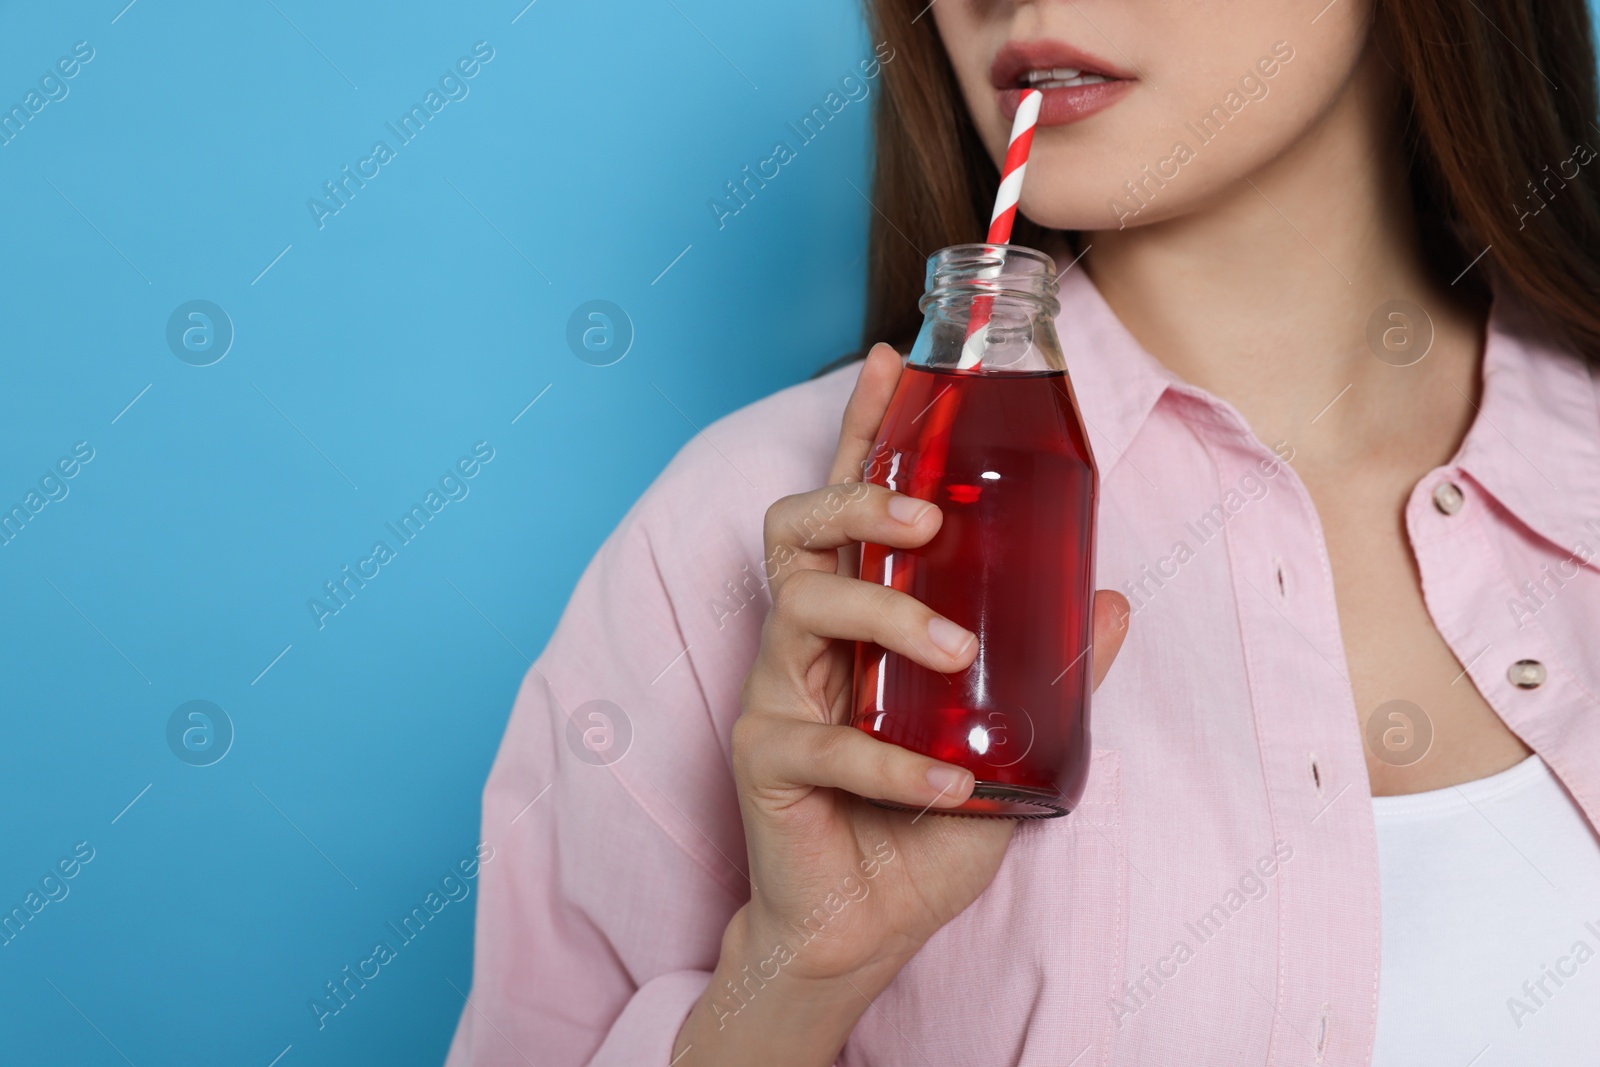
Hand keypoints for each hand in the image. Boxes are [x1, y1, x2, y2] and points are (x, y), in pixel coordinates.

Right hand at [674, 345, 1129, 1066]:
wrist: (860, 927)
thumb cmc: (922, 825)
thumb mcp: (1011, 742)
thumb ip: (1057, 674)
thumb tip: (1120, 601)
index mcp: (857, 620)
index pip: (849, 506)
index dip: (864, 431)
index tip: (893, 363)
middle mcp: (806, 640)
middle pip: (798, 528)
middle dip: (859, 499)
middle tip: (929, 519)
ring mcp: (776, 694)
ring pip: (802, 608)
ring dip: (887, 615)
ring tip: (957, 652)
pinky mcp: (764, 757)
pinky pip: (825, 740)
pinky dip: (894, 760)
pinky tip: (947, 785)